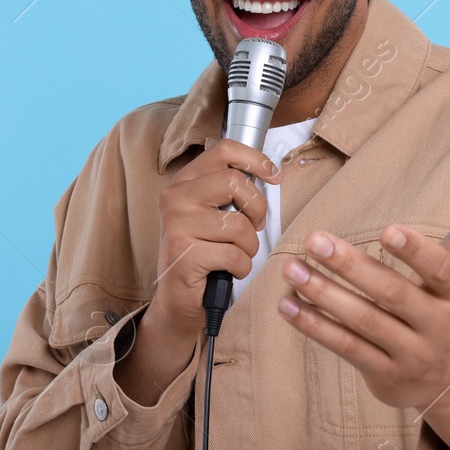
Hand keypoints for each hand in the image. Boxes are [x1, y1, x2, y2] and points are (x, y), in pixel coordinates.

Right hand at [148, 138, 279, 338]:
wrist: (179, 299)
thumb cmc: (203, 254)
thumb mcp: (212, 214)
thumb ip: (231, 191)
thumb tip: (270, 173)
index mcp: (184, 182)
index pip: (224, 150)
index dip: (256, 160)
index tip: (274, 176)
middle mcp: (175, 198)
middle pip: (234, 182)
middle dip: (257, 209)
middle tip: (255, 226)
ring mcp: (177, 226)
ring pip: (239, 225)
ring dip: (249, 246)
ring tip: (236, 255)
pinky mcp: (184, 254)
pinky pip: (235, 255)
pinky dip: (242, 268)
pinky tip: (228, 271)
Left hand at [277, 178, 449, 417]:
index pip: (440, 270)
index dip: (415, 251)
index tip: (387, 230)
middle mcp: (440, 327)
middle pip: (393, 294)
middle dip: (351, 267)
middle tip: (315, 240)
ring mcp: (412, 354)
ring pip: (364, 322)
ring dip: (324, 295)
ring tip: (292, 269)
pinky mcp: (385, 375)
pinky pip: (347, 348)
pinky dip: (315, 326)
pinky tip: (288, 305)